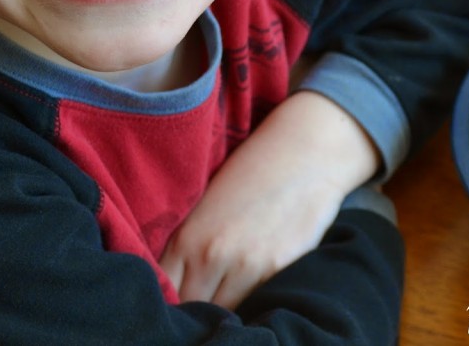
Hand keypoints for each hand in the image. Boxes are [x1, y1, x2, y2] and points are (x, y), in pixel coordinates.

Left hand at [159, 90, 379, 308]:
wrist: (306, 153)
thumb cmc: (254, 171)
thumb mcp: (207, 203)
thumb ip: (188, 244)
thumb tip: (174, 284)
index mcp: (188, 237)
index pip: (162, 290)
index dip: (166, 299)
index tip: (174, 300)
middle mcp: (212, 255)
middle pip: (190, 308)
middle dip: (193, 308)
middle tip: (202, 298)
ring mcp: (247, 266)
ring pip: (223, 314)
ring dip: (223, 310)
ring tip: (228, 295)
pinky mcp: (279, 270)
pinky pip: (256, 305)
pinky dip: (253, 304)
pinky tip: (254, 288)